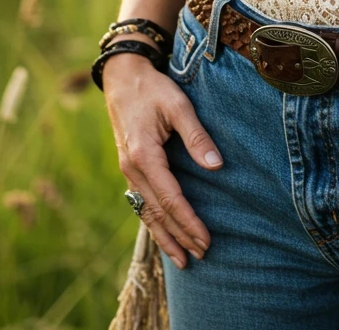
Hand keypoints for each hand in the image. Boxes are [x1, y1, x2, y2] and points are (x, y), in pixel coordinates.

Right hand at [103, 49, 223, 268]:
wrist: (122, 78)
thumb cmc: (153, 89)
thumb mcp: (178, 106)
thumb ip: (197, 136)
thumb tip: (216, 167)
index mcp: (144, 155)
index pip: (170, 198)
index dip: (188, 221)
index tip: (205, 240)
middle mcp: (132, 169)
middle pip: (157, 212)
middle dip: (179, 236)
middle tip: (200, 256)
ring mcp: (127, 171)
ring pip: (145, 212)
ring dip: (164, 237)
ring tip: (181, 260)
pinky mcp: (129, 168)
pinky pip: (141, 202)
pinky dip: (153, 222)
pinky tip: (163, 234)